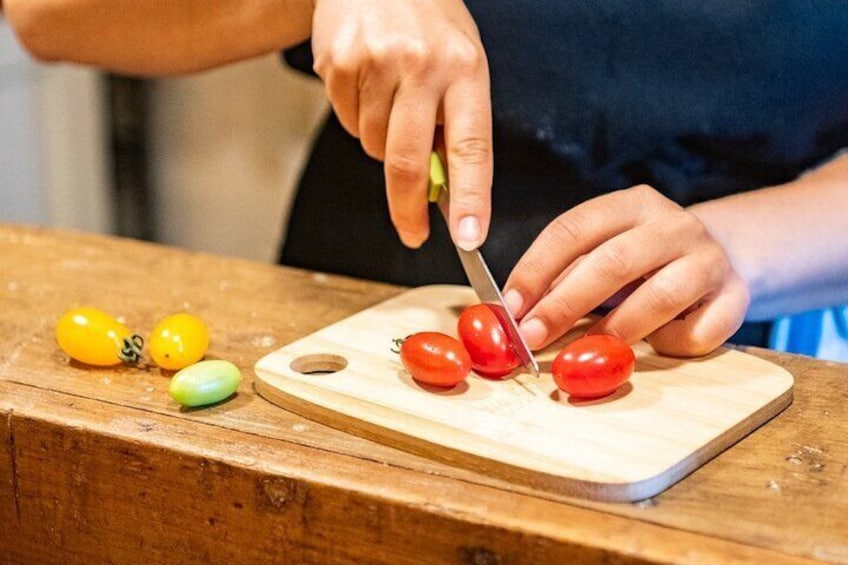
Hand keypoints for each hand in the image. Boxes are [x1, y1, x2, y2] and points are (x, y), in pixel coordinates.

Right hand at [311, 0, 491, 249]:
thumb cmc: (430, 23)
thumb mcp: (463, 63)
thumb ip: (456, 124)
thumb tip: (442, 189)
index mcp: (464, 68)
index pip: (471, 147)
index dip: (471, 198)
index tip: (470, 237)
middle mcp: (421, 65)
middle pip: (407, 161)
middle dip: (408, 208)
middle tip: (412, 232)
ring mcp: (375, 63)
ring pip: (373, 145)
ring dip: (382, 143)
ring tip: (392, 102)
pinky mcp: (338, 63)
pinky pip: (347, 122)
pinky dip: (358, 118)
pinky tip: (369, 85)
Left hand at [503, 185, 750, 356]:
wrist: (718, 258)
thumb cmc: (641, 262)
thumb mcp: (600, 254)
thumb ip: (561, 278)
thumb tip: (514, 316)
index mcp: (629, 205)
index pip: (573, 229)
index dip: (536, 269)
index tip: (510, 306)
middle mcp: (673, 224)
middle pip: (613, 262)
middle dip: (565, 303)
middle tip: (533, 337)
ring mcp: (709, 258)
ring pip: (661, 296)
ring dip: (616, 329)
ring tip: (587, 352)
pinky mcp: (736, 296)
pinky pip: (701, 330)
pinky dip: (672, 344)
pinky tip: (657, 344)